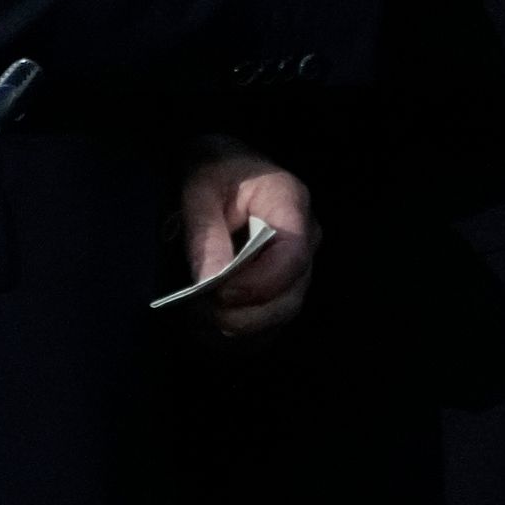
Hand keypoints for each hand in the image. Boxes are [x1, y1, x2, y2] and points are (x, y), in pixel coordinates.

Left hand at [176, 146, 320, 337]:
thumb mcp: (200, 189)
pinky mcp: (282, 285)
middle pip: (290, 296)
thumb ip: (205, 232)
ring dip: (240, 328)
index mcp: (290, 203)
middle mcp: (306, 238)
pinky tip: (206, 329)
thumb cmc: (213, 172)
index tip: (218, 293)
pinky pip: (269, 322)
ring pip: (280, 314)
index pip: (293, 256)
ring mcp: (297, 266)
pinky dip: (240, 335)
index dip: (258, 283)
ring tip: (198, 323)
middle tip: (201, 315)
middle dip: (246, 316)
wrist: (221, 169)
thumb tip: (209, 281)